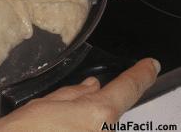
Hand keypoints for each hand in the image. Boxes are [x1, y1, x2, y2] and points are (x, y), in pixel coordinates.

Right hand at [0, 58, 159, 131]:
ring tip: (50, 127)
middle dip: (91, 106)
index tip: (148, 66)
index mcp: (96, 113)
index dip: (140, 74)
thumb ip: (72, 94)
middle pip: (107, 111)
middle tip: (59, 113)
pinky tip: (55, 131)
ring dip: (82, 124)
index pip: (128, 88)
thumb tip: (92, 86)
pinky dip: (78, 131)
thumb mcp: (42, 104)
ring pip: (97, 127)